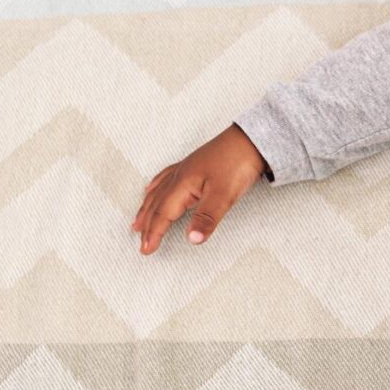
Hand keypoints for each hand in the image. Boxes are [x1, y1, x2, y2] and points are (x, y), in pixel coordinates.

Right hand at [132, 123, 269, 254]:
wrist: (252, 139)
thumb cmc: (239, 162)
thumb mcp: (225, 195)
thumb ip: (207, 218)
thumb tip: (192, 240)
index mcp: (183, 184)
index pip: (163, 213)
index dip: (154, 233)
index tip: (146, 250)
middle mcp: (180, 175)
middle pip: (156, 203)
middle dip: (147, 224)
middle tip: (141, 243)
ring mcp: (186, 168)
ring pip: (158, 191)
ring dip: (147, 208)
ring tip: (137, 222)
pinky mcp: (194, 164)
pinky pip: (165, 178)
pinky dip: (155, 187)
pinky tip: (151, 187)